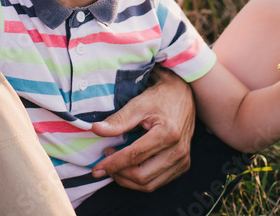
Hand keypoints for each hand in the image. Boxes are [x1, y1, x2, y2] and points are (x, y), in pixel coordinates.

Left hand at [90, 68, 194, 190]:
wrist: (182, 95)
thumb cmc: (159, 98)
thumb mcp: (137, 105)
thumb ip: (118, 120)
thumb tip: (96, 129)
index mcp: (168, 134)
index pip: (134, 157)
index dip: (113, 164)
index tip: (97, 168)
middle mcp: (178, 150)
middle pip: (142, 176)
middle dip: (119, 174)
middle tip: (105, 162)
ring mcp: (183, 160)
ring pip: (150, 184)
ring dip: (128, 180)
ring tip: (116, 166)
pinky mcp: (183, 165)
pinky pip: (158, 182)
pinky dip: (141, 180)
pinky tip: (130, 168)